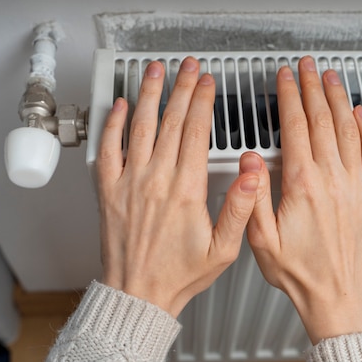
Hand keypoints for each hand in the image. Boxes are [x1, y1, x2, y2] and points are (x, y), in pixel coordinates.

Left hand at [97, 57, 259, 317]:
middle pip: (171, 121)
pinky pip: (109, 149)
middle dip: (181, 88)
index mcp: (185, 190)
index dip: (203, 102)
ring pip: (141, 127)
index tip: (208, 84)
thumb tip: (252, 175)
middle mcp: (156, 179)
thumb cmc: (178, 274)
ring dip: (150, 95)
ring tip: (156, 72)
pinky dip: (115, 124)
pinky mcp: (109, 191)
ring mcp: (129, 182)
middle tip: (187, 68)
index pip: (196, 132)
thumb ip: (239, 208)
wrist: (138, 293)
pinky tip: (123, 107)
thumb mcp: (223, 249)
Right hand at [246, 56, 361, 343]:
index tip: (285, 79)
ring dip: (338, 100)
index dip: (289, 97)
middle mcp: (332, 179)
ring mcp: (354, 185)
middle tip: (308, 67)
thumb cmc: (299, 272)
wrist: (336, 293)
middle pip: (322, 120)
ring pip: (347, 129)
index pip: (296, 127)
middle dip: (313, 88)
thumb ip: (252, 197)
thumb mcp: (261, 240)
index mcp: (303, 185)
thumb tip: (249, 161)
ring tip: (331, 79)